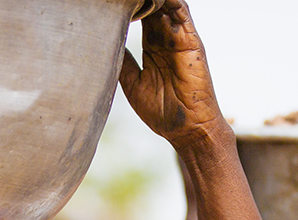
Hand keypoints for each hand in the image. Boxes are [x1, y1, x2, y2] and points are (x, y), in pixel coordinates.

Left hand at [118, 0, 230, 151]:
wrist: (187, 130)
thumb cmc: (163, 112)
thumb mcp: (133, 84)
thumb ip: (123, 63)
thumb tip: (106, 45)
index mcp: (153, 48)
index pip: (141, 17)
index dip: (129, 7)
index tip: (113, 2)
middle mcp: (167, 40)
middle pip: (153, 7)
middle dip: (141, 1)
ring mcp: (180, 39)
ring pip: (167, 5)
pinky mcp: (191, 42)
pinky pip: (182, 13)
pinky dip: (171, 1)